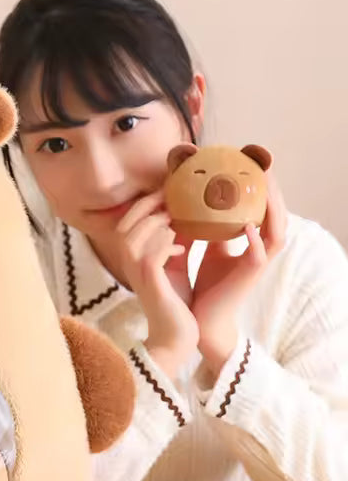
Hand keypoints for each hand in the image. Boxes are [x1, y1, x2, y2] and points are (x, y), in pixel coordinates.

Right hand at [115, 192, 198, 378]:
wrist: (176, 336)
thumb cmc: (175, 301)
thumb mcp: (174, 263)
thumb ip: (176, 239)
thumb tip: (189, 211)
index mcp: (133, 256)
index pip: (129, 219)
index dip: (145, 202)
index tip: (168, 189)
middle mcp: (129, 262)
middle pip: (128, 222)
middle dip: (151, 205)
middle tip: (174, 195)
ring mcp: (137, 272)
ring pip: (138, 234)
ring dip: (160, 223)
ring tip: (178, 219)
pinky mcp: (151, 281)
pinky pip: (153, 252)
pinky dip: (168, 244)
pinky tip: (182, 249)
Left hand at [192, 171, 287, 377]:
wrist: (202, 317)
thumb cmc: (209, 284)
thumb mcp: (212, 250)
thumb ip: (215, 229)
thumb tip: (204, 206)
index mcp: (254, 243)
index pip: (267, 210)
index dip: (265, 188)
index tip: (255, 163)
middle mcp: (261, 251)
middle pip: (278, 215)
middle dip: (273, 190)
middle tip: (263, 165)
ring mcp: (258, 264)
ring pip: (277, 231)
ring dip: (272, 208)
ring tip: (263, 186)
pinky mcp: (249, 277)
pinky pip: (260, 255)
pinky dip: (256, 239)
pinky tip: (248, 224)